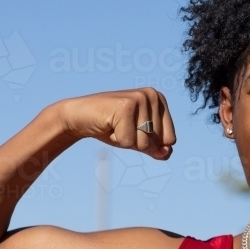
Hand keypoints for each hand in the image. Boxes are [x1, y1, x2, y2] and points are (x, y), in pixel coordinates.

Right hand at [54, 88, 175, 159]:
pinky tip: (108, 125)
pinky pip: (128, 141)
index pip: (170, 139)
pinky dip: (116, 139)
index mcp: (160, 100)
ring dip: (125, 140)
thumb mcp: (138, 139)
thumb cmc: (111, 127)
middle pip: (156, 141)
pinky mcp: (125, 106)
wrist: (79, 116)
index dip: (149, 142)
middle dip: (136, 141)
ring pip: (143, 143)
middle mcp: (152, 95)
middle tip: (120, 126)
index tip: (133, 129)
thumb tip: (167, 153)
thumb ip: (156, 148)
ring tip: (114, 125)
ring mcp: (139, 99)